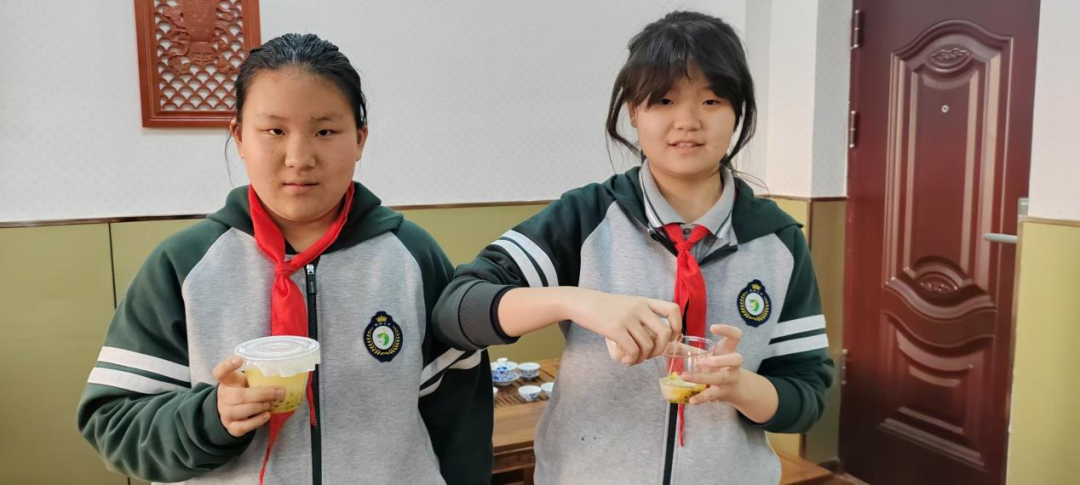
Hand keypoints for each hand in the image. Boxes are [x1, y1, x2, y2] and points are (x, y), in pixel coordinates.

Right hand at [213, 356, 283, 436]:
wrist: (233, 412)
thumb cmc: (245, 392)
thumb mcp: (248, 382)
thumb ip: (259, 378)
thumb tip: (285, 378)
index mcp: (227, 381)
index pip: (220, 372)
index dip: (227, 365)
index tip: (239, 359)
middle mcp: (223, 396)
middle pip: (238, 395)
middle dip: (262, 394)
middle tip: (279, 392)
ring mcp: (225, 412)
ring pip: (239, 410)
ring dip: (259, 406)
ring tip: (270, 404)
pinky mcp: (231, 427)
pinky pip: (243, 426)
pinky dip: (257, 421)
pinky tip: (266, 415)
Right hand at [567, 289, 681, 364]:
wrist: (581, 302)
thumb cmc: (604, 307)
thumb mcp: (627, 304)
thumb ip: (642, 315)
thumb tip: (655, 339)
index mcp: (644, 301)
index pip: (673, 309)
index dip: (677, 326)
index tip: (670, 337)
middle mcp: (639, 308)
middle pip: (665, 333)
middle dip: (661, 350)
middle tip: (650, 354)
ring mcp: (628, 319)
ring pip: (648, 346)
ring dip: (643, 358)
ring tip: (633, 359)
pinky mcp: (615, 329)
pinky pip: (633, 350)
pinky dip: (632, 360)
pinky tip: (626, 360)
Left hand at [681, 324, 744, 404]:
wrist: (735, 388)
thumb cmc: (717, 366)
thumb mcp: (706, 356)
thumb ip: (687, 349)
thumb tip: (666, 342)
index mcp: (728, 350)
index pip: (736, 336)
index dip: (727, 330)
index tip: (712, 328)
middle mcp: (733, 364)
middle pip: (736, 359)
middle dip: (719, 360)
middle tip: (700, 361)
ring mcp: (730, 379)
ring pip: (721, 378)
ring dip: (702, 377)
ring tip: (685, 376)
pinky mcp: (723, 392)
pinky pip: (713, 395)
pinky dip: (701, 398)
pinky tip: (691, 400)